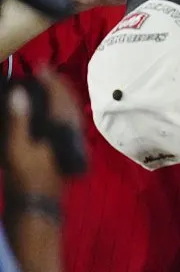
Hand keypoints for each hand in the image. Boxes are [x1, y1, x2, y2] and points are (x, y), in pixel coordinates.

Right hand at [3, 69, 80, 196]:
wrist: (37, 204)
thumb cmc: (25, 176)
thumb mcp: (16, 148)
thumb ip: (18, 120)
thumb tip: (19, 94)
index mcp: (60, 129)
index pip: (58, 98)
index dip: (50, 81)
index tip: (41, 67)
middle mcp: (70, 132)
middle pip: (68, 102)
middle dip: (58, 85)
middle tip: (46, 72)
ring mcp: (70, 142)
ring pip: (71, 111)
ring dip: (61, 96)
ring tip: (49, 84)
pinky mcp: (67, 150)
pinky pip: (68, 122)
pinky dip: (61, 109)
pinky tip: (53, 109)